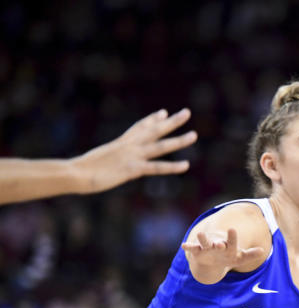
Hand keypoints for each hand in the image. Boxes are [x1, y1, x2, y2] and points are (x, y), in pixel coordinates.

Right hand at [72, 109, 196, 192]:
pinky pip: (156, 167)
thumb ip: (108, 159)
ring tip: (194, 135)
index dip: (152, 120)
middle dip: (172, 122)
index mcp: (120, 144)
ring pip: (160, 146)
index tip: (163, 113)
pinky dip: (171, 167)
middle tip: (187, 112)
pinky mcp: (132, 169)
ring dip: (178, 140)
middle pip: (154, 130)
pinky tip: (186, 165)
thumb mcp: (98, 160)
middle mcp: (128, 146)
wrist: (74, 173)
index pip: (139, 128)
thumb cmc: (81, 170)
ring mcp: (131, 156)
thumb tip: (105, 163)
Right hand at [181, 228, 263, 276]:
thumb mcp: (240, 258)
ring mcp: (207, 248)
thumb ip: (250, 254)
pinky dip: (189, 247)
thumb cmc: (229, 257)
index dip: (232, 237)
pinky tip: (184, 245)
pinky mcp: (198, 252)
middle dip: (218, 242)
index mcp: (229, 247)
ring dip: (203, 239)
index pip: (232, 242)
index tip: (232, 229)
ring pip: (205, 243)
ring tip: (200, 234)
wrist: (214, 260)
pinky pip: (193, 249)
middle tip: (219, 242)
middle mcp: (218, 246)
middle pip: (218, 243)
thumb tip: (262, 250)